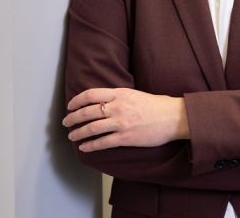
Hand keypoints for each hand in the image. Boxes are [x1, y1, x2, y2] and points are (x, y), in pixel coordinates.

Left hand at [63, 87, 189, 151]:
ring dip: (78, 132)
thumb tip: (102, 101)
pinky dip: (91, 145)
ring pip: (92, 128)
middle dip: (73, 117)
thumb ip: (118, 97)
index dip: (77, 100)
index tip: (70, 106)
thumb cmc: (157, 105)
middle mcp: (118, 107)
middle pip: (88, 112)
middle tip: (66, 122)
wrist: (173, 117)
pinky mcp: (126, 138)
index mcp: (120, 93)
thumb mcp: (134, 94)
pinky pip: (103, 142)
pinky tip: (84, 147)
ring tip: (71, 136)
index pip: (91, 94)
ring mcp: (121, 123)